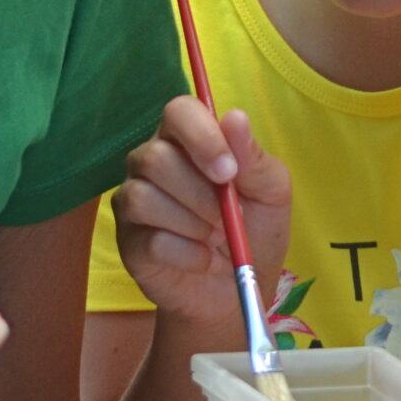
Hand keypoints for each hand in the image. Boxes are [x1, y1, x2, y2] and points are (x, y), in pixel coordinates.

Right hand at [113, 98, 292, 328]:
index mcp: (188, 140)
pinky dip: (189, 254)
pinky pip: (150, 240)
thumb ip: (253, 157)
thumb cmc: (255, 230)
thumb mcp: (271, 192)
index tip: (229, 172)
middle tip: (228, 217)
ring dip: (193, 225)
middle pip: (155, 157)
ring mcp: (134, 201)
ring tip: (216, 239)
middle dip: (201, 194)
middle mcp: (152, 162)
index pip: (178, 111)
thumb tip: (235, 117)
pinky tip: (204, 259)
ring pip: (144, 197)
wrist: (239, 289)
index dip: (201, 137)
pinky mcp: (129, 242)